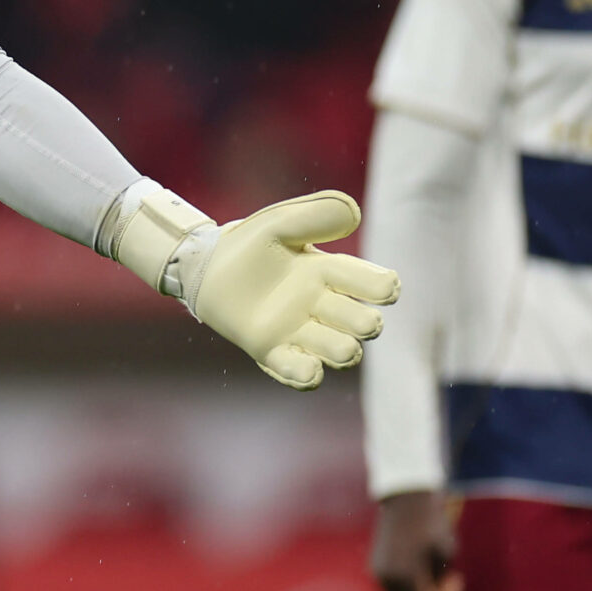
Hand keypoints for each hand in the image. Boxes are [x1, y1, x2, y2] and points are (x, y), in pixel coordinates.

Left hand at [183, 191, 399, 389]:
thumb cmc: (249, 244)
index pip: (371, 283)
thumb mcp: (280, 223)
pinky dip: (307, 374)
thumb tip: (355, 216)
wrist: (205, 266)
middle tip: (359, 321)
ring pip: (340, 351)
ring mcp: (298, 331)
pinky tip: (309, 370)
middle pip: (362, 324)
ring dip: (343, 351)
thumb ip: (315, 216)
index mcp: (329, 273)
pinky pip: (298, 370)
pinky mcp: (271, 350)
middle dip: (365, 324)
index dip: (383, 287)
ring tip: (344, 349)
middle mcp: (322, 306)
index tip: (386, 289)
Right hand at [370, 489, 461, 590]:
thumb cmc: (431, 523)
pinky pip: (392, 588)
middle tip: (448, 580)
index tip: (457, 579)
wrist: (405, 499)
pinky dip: (407, 586)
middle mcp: (389, 579)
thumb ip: (440, 579)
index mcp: (407, 577)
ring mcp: (379, 573)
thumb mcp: (446, 553)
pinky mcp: (375, 565)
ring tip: (434, 575)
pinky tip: (420, 570)